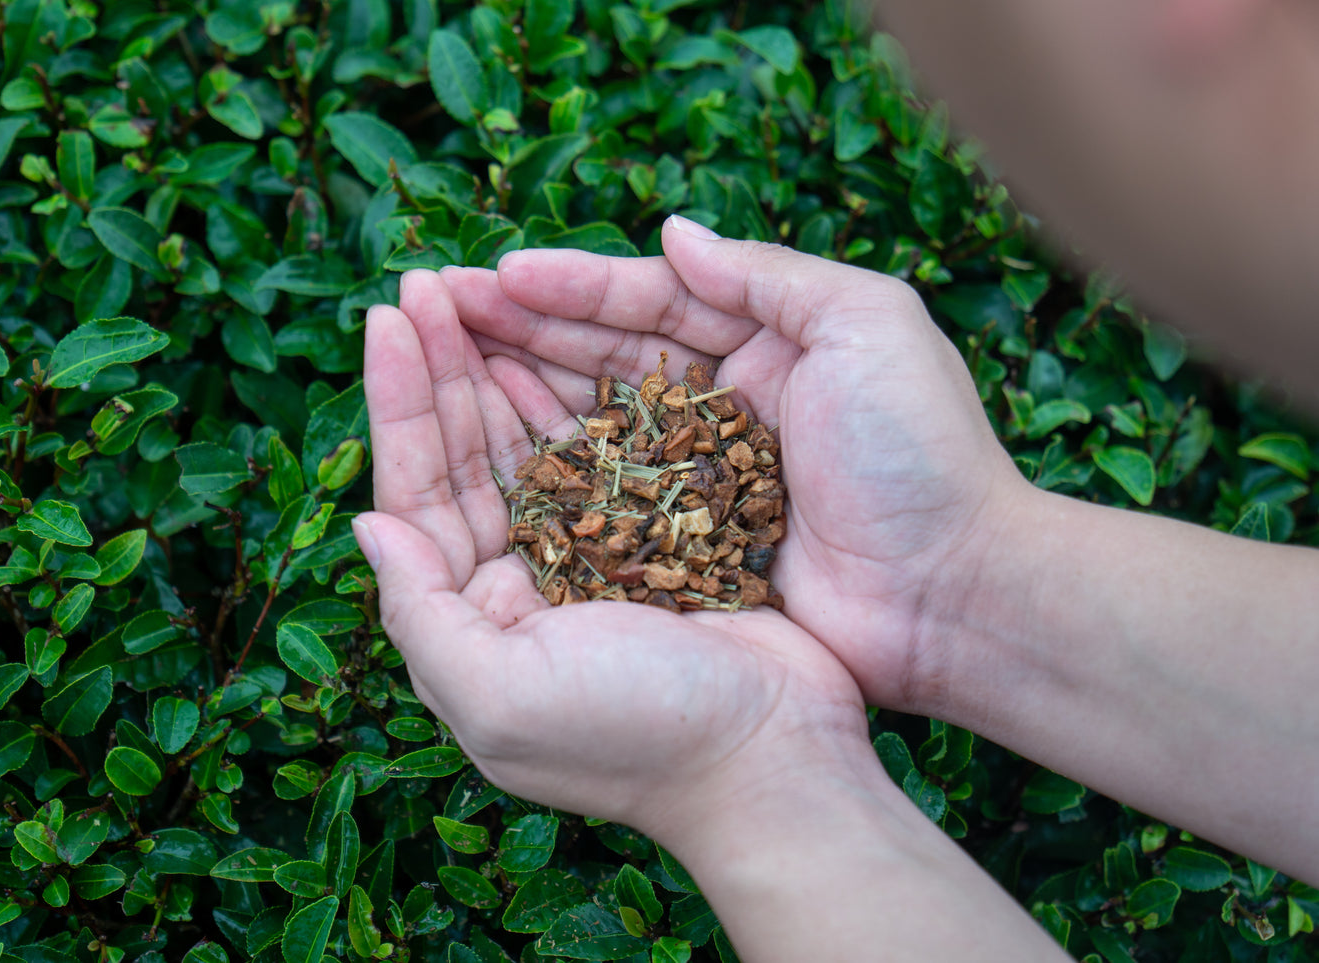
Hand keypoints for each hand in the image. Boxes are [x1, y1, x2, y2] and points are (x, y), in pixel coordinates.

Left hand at [352, 270, 872, 835]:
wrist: (775, 761)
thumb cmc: (637, 738)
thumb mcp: (499, 699)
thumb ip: (420, 616)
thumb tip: (366, 526)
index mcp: (475, 617)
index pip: (417, 493)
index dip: (399, 404)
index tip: (387, 319)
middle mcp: (523, 580)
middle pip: (466, 454)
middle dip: (441, 366)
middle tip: (422, 278)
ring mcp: (593, 551)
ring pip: (530, 440)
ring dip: (498, 366)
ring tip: (472, 288)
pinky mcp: (660, 529)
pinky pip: (606, 447)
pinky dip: (579, 393)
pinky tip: (559, 339)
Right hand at [440, 217, 1028, 713]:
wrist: (952, 596)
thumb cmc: (918, 455)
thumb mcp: (866, 326)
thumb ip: (768, 275)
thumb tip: (673, 233)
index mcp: (766, 344)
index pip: (648, 301)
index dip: (568, 287)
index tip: (494, 277)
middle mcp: (721, 406)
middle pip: (602, 354)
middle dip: (520, 328)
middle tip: (436, 307)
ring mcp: (698, 479)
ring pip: (591, 421)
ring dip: (517, 388)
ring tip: (441, 361)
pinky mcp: (685, 546)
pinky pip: (605, 498)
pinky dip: (551, 471)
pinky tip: (491, 450)